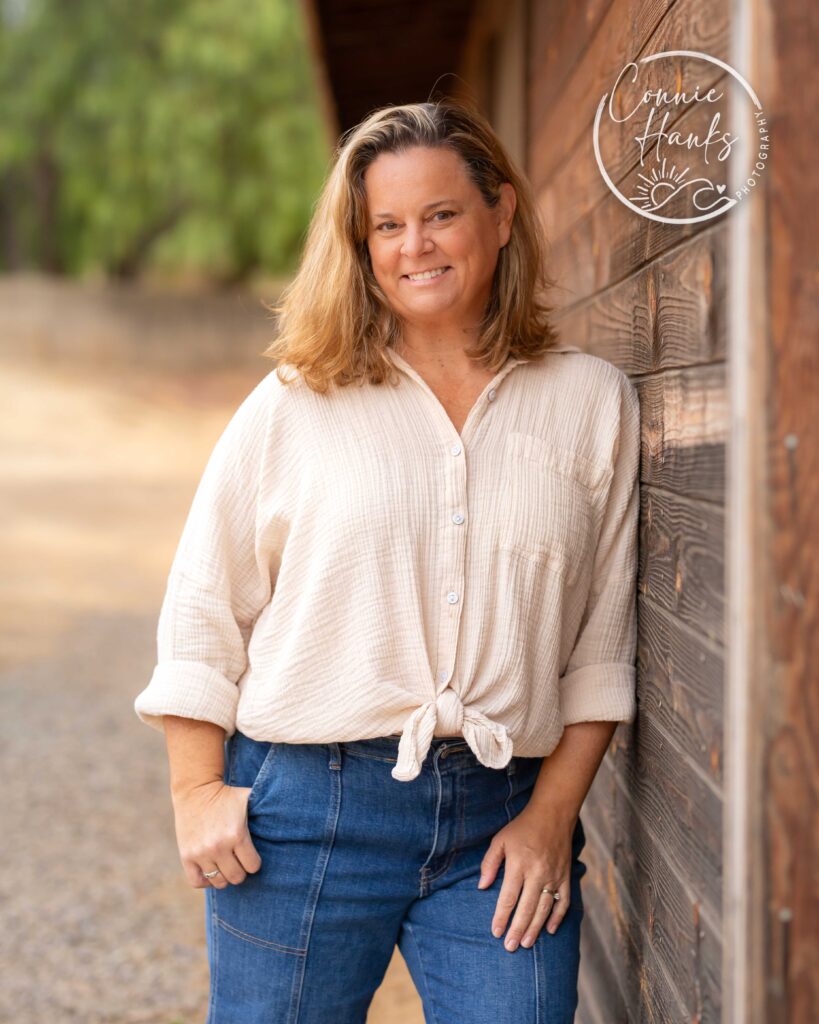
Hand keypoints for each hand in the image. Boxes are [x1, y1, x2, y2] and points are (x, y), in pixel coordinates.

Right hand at [171, 779, 262, 889]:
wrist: (196, 790)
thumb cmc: (228, 796)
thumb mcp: (250, 798)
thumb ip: (268, 809)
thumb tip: (295, 815)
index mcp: (237, 834)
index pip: (253, 866)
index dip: (254, 862)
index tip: (251, 855)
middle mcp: (218, 846)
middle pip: (237, 877)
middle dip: (241, 870)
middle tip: (239, 861)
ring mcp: (201, 853)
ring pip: (219, 882)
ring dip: (224, 876)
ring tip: (226, 865)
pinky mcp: (186, 856)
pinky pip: (198, 882)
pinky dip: (206, 881)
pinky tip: (211, 871)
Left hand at [477, 804, 575, 950]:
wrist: (553, 815)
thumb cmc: (522, 828)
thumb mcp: (500, 840)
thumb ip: (489, 863)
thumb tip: (481, 887)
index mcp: (519, 864)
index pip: (508, 897)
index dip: (501, 917)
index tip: (496, 932)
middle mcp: (538, 872)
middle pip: (526, 908)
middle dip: (517, 929)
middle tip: (510, 947)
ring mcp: (554, 876)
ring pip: (544, 909)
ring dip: (535, 928)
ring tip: (526, 943)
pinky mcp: (566, 876)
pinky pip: (564, 902)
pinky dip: (558, 917)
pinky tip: (550, 930)